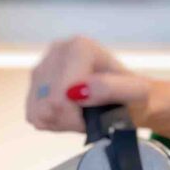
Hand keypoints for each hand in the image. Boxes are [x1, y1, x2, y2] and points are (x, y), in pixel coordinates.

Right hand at [26, 37, 149, 133]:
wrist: (130, 99)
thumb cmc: (135, 95)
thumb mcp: (136, 92)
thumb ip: (110, 89)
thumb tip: (78, 91)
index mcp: (79, 47)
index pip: (61, 95)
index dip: (77, 115)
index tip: (97, 114)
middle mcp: (57, 51)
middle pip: (48, 104)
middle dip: (70, 120)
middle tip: (92, 117)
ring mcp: (42, 67)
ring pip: (38, 111)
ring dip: (62, 122)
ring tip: (83, 115)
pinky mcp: (35, 85)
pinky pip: (33, 115)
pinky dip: (53, 122)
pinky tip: (72, 115)